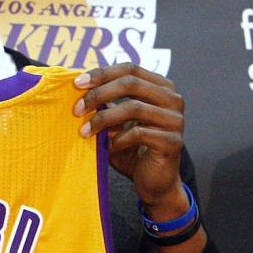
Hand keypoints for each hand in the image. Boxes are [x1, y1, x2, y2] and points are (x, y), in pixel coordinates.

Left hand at [73, 62, 187, 218]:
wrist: (154, 183)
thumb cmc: (133, 150)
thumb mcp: (116, 123)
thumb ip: (106, 104)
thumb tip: (80, 87)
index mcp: (161, 88)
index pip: (130, 69)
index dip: (102, 74)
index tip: (77, 84)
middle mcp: (173, 99)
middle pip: (131, 83)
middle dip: (99, 94)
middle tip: (77, 109)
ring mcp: (175, 120)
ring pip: (133, 107)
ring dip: (103, 119)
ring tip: (86, 132)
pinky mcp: (172, 142)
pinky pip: (138, 133)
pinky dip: (118, 140)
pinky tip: (110, 148)